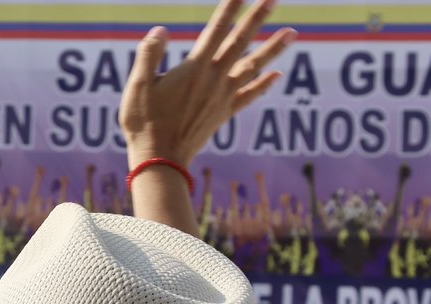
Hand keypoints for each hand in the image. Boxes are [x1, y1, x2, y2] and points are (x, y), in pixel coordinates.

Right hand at [120, 0, 295, 167]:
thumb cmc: (144, 124)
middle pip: (240, 42)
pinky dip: (264, 84)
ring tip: (292, 33)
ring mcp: (222, 97)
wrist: (160, 160)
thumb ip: (149, 55)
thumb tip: (160, 30)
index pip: (216, 29)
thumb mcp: (138, 87)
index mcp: (194, 68)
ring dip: (273, 48)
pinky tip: (277, 75)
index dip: (230, 8)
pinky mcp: (223, 113)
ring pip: (253, 67)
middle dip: (257, 18)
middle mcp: (214, 79)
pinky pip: (249, 95)